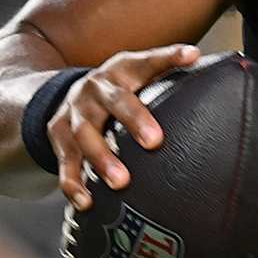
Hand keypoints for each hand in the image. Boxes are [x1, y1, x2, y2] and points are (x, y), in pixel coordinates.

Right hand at [51, 44, 198, 209]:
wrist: (65, 93)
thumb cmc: (118, 88)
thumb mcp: (137, 72)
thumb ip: (167, 68)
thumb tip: (199, 57)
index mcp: (122, 70)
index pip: (149, 61)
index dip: (170, 57)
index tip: (191, 56)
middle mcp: (96, 88)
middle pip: (114, 102)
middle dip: (134, 120)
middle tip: (154, 142)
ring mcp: (74, 112)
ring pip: (85, 135)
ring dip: (102, 158)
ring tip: (121, 182)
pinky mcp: (58, 136)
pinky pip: (65, 162)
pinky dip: (74, 182)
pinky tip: (87, 201)